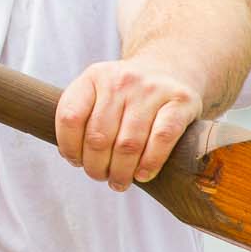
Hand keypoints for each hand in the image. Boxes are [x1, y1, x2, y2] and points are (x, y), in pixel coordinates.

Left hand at [56, 58, 201, 190]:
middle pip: (99, 137)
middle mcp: (121, 80)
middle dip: (95, 166)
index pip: (69, 118)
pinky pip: (162, 139)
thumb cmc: (125, 95)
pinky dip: (150, 163)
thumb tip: (74, 158)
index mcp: (93, 77)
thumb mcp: (97, 93)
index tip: (76, 162)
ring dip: (121, 171)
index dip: (69, 148)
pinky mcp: (181, 101)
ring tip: (119, 182)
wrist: (170, 69)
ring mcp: (152, 89)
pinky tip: (142, 175)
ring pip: (128, 143)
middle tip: (100, 176)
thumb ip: (81, 118)